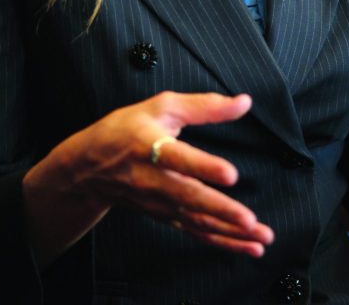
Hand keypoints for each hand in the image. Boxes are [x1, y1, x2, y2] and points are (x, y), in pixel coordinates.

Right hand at [23, 91, 272, 266]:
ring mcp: (159, 202)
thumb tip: (244, 102)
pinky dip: (222, 241)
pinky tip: (246, 246)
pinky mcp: (165, 216)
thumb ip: (205, 105)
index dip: (204, 167)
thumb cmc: (126, 129)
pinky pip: (195, 231)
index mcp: (151, 145)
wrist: (89, 168)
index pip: (179, 157)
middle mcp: (154, 179)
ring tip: (259, 236)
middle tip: (249, 220)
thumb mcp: (162, 106)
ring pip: (195, 221)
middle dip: (221, 210)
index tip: (230, 174)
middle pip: (189, 197)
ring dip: (229, 232)